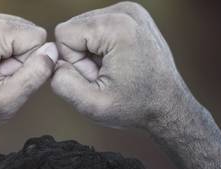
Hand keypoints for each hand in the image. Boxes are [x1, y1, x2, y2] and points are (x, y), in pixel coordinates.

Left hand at [0, 8, 57, 134]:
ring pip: (16, 32)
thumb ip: (35, 74)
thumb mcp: (8, 100)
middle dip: (16, 58)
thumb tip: (52, 51)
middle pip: (26, 31)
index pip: (36, 37)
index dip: (25, 63)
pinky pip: (2, 33)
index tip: (2, 78)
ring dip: (7, 56)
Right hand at [50, 2, 199, 132]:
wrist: (168, 105)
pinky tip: (118, 61)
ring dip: (91, 52)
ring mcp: (131, 10)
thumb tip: (51, 62)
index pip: (63, 34)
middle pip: (73, 28)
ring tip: (113, 69)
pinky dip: (101, 46)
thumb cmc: (135, 106)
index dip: (73, 62)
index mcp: (117, 27)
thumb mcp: (92, 105)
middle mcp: (125, 11)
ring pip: (83, 28)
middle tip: (107, 75)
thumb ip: (62, 83)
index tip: (97, 76)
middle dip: (82, 55)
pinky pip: (97, 27)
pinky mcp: (132, 15)